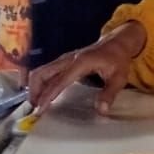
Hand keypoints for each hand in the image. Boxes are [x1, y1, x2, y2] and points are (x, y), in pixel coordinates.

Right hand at [26, 22, 145, 115]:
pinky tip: (42, 95)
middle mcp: (68, 59)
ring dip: (35, 87)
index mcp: (80, 62)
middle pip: (42, 72)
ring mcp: (64, 59)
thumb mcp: (119, 78)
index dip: (48, 95)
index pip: (59, 80)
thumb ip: (109, 94)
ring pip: (41, 71)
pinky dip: (40, 83)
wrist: (117, 43)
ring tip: (35, 105)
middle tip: (34, 109)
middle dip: (34, 90)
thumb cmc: (118, 60)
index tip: (40, 109)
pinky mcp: (64, 62)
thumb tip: (101, 110)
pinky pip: (46, 72)